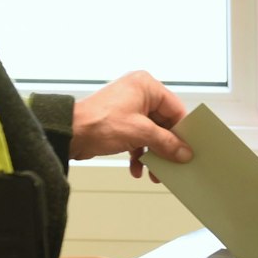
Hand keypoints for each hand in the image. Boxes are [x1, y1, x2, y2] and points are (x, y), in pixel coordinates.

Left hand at [70, 70, 190, 178]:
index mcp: (146, 86)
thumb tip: (184, 152)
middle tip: (173, 164)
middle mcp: (139, 93)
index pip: (175, 108)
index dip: (182, 131)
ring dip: (153, 154)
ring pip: (151, 133)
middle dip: (166, 147)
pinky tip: (137, 169)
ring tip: (155, 172)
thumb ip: (166, 143)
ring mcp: (129, 108)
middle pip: (163, 123)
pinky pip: (138, 137)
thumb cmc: (97, 123)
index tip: (189, 148)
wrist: (67, 133)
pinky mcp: (120, 122)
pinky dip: (139, 153)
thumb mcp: (139, 133)